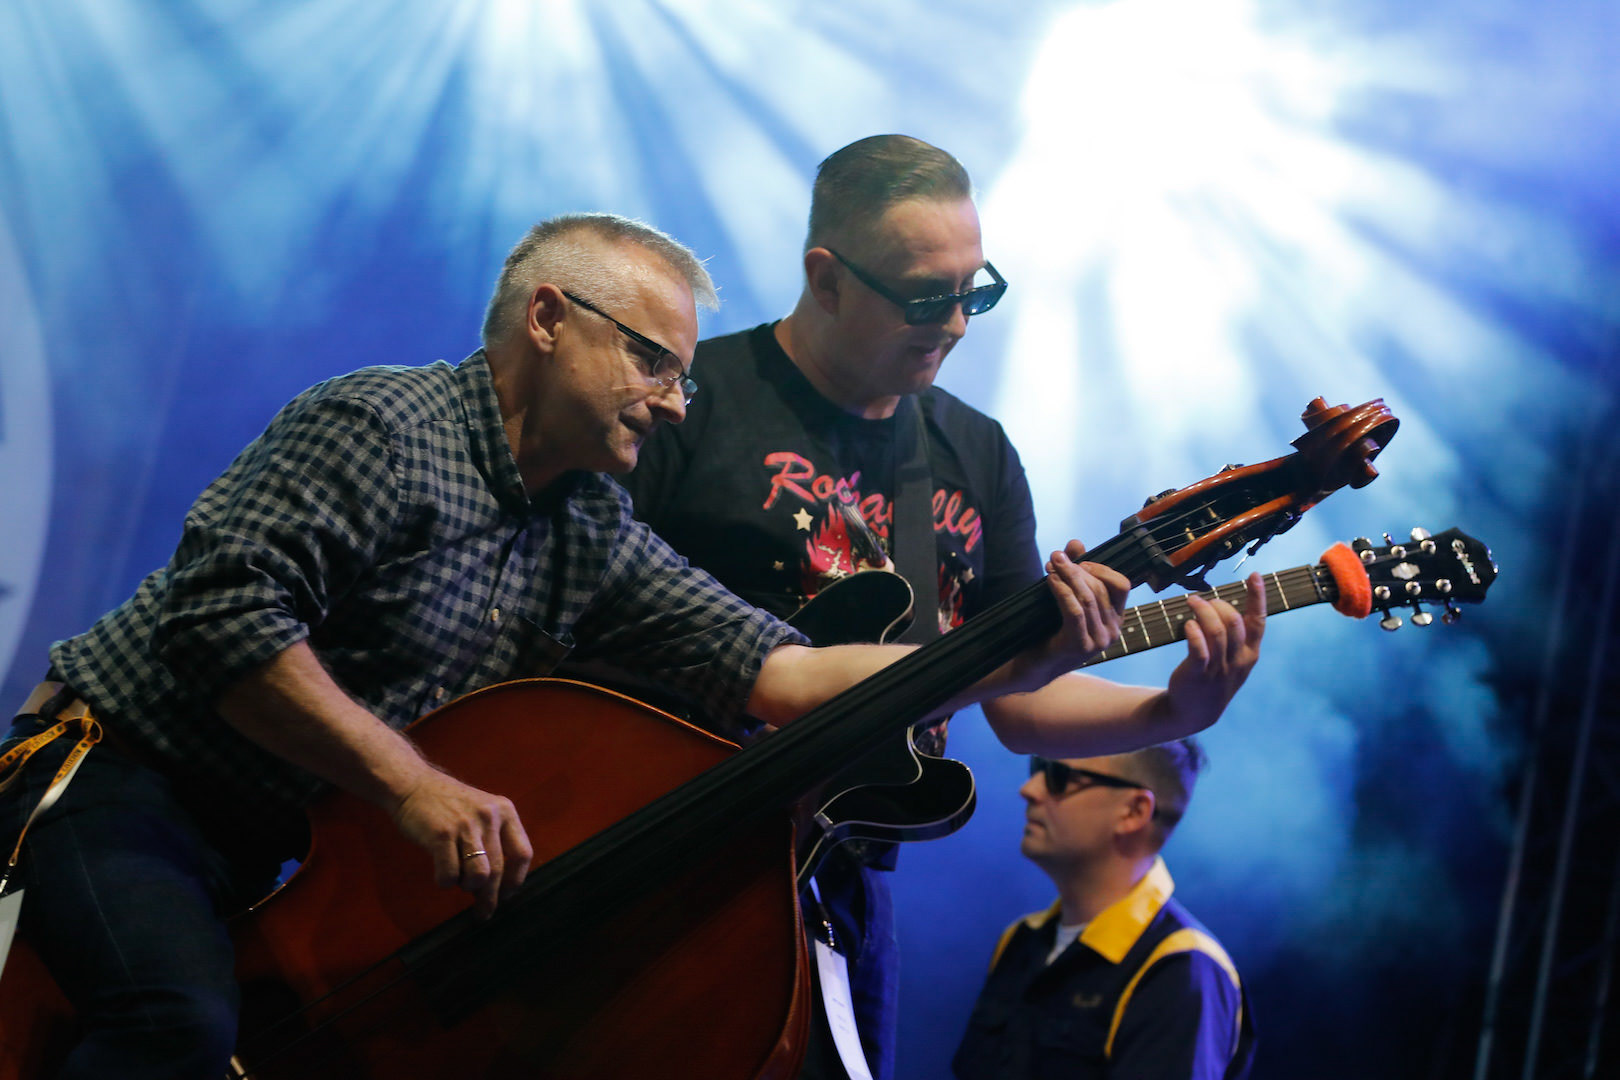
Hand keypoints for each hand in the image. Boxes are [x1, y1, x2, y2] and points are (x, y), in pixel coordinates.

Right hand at [391, 769, 533, 917]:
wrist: (413, 786)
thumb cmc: (449, 807)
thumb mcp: (481, 812)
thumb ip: (494, 840)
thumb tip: (499, 886)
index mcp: (505, 811)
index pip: (523, 853)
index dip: (515, 880)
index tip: (506, 895)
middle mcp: (489, 816)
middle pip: (498, 870)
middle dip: (490, 897)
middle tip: (483, 912)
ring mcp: (465, 825)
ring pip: (478, 875)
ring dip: (468, 887)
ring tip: (460, 883)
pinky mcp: (441, 834)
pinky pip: (450, 874)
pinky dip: (446, 882)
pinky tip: (442, 875)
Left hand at [1034, 540, 1131, 676]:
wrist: (1033, 665)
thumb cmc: (1050, 629)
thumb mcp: (1065, 596)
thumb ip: (1074, 570)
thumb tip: (1076, 542)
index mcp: (1116, 619)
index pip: (1122, 585)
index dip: (1101, 568)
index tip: (1078, 562)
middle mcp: (1113, 632)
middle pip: (1100, 588)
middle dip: (1077, 568)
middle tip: (1056, 557)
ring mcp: (1098, 641)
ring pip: (1088, 598)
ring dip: (1068, 576)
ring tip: (1051, 564)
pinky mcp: (1080, 646)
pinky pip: (1075, 611)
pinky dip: (1062, 591)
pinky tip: (1049, 580)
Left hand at [1165, 571, 1266, 731]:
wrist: (1195, 712)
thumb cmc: (1214, 678)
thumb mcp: (1234, 660)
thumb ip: (1236, 636)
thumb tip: (1227, 605)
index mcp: (1250, 654)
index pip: (1258, 622)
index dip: (1257, 597)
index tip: (1254, 575)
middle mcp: (1237, 660)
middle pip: (1234, 622)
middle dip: (1219, 604)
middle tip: (1203, 600)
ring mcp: (1218, 668)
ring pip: (1216, 631)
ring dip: (1203, 611)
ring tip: (1192, 602)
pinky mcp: (1198, 673)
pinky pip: (1199, 648)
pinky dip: (1194, 631)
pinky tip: (1187, 624)